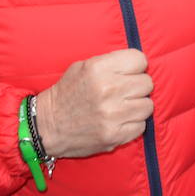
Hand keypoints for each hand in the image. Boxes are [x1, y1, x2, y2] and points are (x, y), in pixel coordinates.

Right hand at [36, 49, 153, 158]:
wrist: (47, 127)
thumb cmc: (67, 93)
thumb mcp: (83, 66)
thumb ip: (111, 62)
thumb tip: (139, 63)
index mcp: (99, 69)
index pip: (140, 59)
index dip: (136, 66)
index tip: (129, 73)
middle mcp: (108, 90)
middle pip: (147, 83)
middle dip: (137, 87)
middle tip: (124, 92)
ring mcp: (113, 115)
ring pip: (148, 105)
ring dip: (138, 106)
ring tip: (123, 107)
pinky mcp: (114, 135)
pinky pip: (141, 126)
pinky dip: (133, 124)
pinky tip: (119, 121)